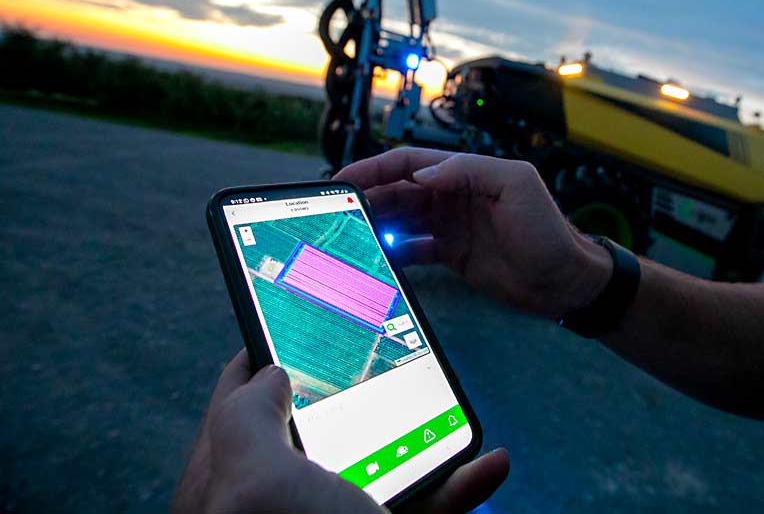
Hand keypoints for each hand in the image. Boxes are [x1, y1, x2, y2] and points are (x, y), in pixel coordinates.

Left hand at [172, 350, 508, 512]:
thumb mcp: (250, 481)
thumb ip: (244, 417)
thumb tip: (264, 375)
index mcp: (225, 495)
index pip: (233, 409)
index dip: (257, 358)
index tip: (290, 316)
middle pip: (308, 433)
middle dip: (344, 390)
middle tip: (371, 346)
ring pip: (375, 471)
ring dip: (420, 436)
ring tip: (439, 397)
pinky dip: (459, 491)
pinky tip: (492, 464)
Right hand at [335, 147, 610, 317]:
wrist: (565, 281)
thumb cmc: (547, 230)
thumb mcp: (516, 185)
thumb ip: (469, 170)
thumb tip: (421, 175)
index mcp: (466, 173)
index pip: (410, 163)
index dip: (375, 167)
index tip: (345, 178)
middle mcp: (454, 195)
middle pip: (398, 190)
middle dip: (367, 197)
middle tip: (337, 211)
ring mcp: (451, 225)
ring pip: (401, 218)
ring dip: (375, 224)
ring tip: (349, 234)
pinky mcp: (452, 254)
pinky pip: (413, 249)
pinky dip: (393, 251)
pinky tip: (375, 258)